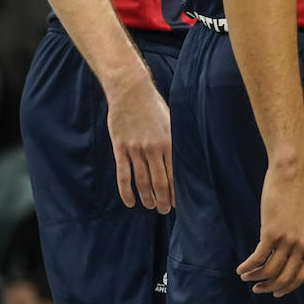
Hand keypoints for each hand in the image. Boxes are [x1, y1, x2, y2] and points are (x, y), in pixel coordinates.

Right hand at [104, 71, 173, 213]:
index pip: (174, 174)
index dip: (176, 190)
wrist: (131, 92)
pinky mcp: (120, 149)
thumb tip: (182, 155)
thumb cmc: (153, 104)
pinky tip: (130, 202)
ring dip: (147, 197)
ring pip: (142, 181)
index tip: (178, 202)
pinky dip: (126, 192)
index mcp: (169, 142)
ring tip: (150, 207)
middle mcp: (154, 149)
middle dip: (163, 199)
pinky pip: (124, 175)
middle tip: (165, 210)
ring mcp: (136, 150)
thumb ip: (175, 138)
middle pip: (160, 182)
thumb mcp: (171, 120)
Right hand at [237, 160, 303, 296]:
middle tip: (258, 289)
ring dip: (255, 277)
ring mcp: (288, 240)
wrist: (291, 176)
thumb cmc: (298, 195)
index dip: (288, 287)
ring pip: (269, 271)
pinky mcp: (271, 233)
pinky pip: (258, 258)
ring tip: (246, 276)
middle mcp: (303, 245)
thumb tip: (293, 256)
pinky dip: (247, 267)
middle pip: (285, 278)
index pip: (302, 276)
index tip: (277, 292)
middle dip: (269, 287)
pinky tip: (241, 269)